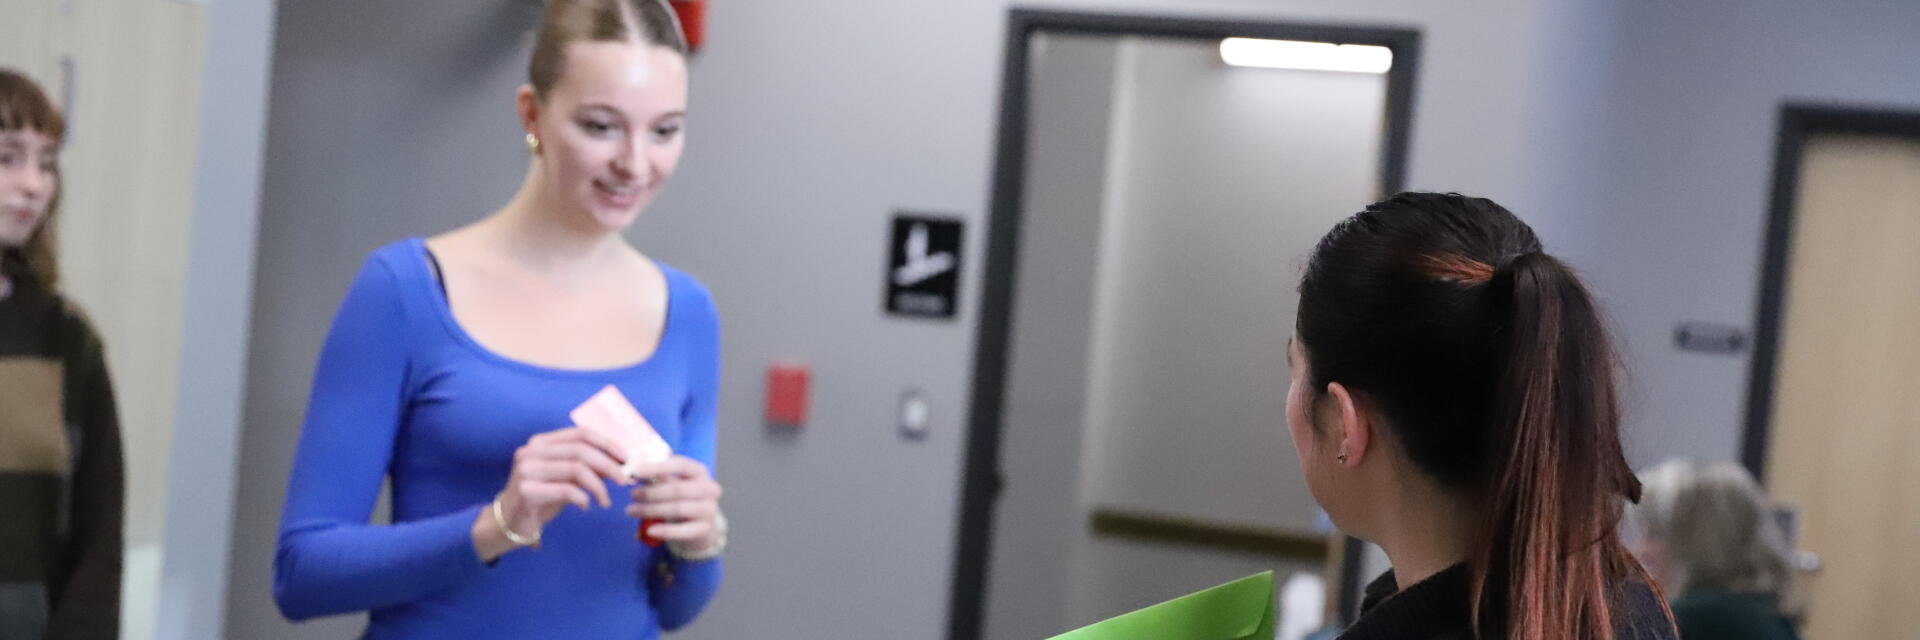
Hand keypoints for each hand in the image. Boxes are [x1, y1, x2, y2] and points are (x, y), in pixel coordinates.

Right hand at [473, 426, 628, 560]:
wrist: (510, 523)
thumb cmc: (542, 498)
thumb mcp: (566, 478)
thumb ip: (587, 466)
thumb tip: (621, 462)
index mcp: (541, 442)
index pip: (580, 433)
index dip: (607, 443)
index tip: (627, 458)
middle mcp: (531, 451)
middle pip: (581, 450)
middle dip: (609, 465)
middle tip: (624, 481)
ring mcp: (526, 469)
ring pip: (576, 469)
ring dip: (598, 486)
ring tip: (606, 501)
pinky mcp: (526, 490)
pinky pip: (566, 490)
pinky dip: (582, 498)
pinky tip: (585, 506)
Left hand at [626, 456, 723, 551]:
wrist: (700, 525)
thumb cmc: (681, 499)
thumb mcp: (672, 483)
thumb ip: (656, 476)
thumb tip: (633, 469)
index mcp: (699, 472)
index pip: (680, 465)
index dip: (657, 467)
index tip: (636, 471)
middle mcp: (709, 489)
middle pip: (677, 489)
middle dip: (651, 492)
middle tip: (633, 495)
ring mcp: (709, 509)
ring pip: (677, 509)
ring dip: (651, 510)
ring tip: (632, 510)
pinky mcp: (705, 529)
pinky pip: (682, 531)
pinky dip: (664, 531)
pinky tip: (649, 531)